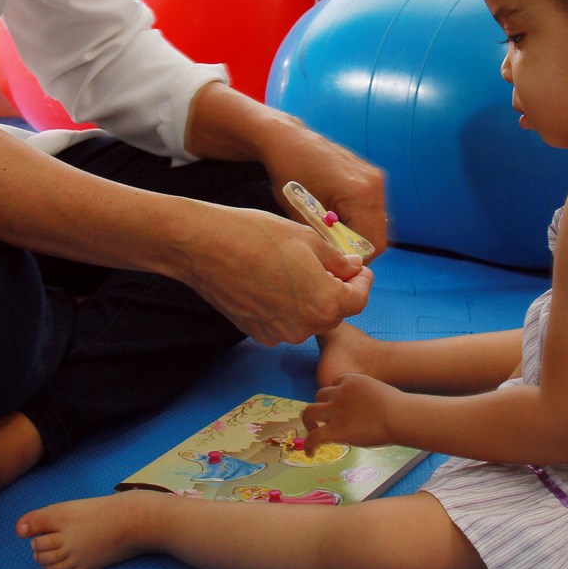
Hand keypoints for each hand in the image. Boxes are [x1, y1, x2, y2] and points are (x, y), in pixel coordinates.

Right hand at [180, 205, 372, 346]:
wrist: (205, 246)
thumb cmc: (257, 235)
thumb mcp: (308, 239)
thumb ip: (337, 260)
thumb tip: (352, 268)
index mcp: (325, 303)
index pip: (360, 299)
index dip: (363, 281)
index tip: (358, 268)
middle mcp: (304, 327)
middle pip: (335, 312)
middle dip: (338, 289)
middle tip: (330, 264)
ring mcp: (278, 333)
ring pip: (308, 318)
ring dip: (311, 299)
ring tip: (296, 270)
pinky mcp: (256, 332)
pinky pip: (284, 322)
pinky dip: (287, 307)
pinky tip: (272, 282)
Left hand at [183, 83, 388, 258]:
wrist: (288, 141)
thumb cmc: (289, 176)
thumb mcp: (302, 216)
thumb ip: (325, 242)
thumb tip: (339, 265)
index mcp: (360, 194)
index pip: (372, 244)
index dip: (355, 260)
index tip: (335, 264)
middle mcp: (374, 184)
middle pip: (379, 236)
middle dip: (358, 249)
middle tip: (333, 254)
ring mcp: (374, 177)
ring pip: (378, 224)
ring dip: (360, 235)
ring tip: (332, 236)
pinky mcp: (371, 175)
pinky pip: (373, 209)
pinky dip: (359, 220)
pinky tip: (336, 219)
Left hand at [301, 371, 402, 451]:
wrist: (399, 415)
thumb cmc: (399, 408)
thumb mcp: (380, 393)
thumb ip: (369, 398)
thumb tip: (372, 411)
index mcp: (352, 381)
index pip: (335, 383)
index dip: (335, 394)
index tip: (338, 405)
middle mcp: (339, 392)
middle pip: (320, 395)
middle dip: (321, 406)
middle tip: (323, 420)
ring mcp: (335, 410)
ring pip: (309, 412)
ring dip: (309, 422)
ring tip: (312, 433)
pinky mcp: (335, 430)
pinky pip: (314, 437)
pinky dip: (309, 445)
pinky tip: (311, 453)